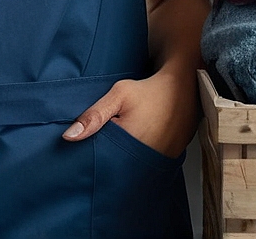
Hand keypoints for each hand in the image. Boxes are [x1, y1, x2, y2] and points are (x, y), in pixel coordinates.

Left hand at [61, 70, 198, 158]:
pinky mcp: (168, 159)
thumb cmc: (150, 90)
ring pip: (132, 168)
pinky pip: (147, 165)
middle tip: (98, 149)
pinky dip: (138, 159)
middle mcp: (145, 158)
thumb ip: (94, 115)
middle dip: (106, 160)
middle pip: (116, 167)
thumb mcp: (119, 94)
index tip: (81, 153)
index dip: (90, 157)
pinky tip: (134, 148)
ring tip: (116, 149)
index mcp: (129, 143)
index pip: (101, 161)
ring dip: (122, 161)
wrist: (185, 87)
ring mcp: (158, 160)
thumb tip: (69, 136)